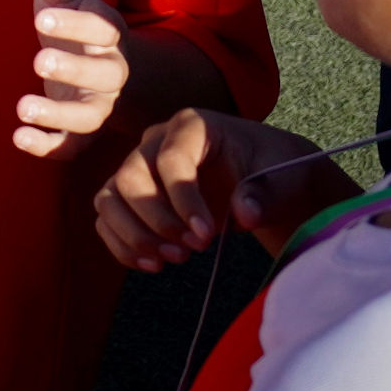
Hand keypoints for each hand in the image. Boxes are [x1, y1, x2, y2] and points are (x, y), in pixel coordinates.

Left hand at [10, 0, 132, 157]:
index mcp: (109, 33)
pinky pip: (73, 147)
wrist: (98, 62)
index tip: (42, 19)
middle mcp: (112, 71)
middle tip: (39, 61)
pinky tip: (18, 137)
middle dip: (75, 69)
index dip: (75, 25)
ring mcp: (99, 105)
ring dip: (59, 116)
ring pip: (91, 118)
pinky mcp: (82, 132)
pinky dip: (49, 147)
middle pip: (105, 75)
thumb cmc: (74, 22)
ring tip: (22, 107)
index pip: (102, 27)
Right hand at [93, 108, 349, 269]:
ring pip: (110, 197)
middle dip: (156, 220)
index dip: (183, 200)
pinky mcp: (134, 196)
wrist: (268, 180)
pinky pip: (109, 217)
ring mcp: (141, 167)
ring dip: (134, 235)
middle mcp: (156, 140)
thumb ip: (264, 194)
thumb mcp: (282, 180)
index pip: (171, 159)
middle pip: (130, 176)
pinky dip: (123, 244)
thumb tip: (244, 212)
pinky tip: (153, 264)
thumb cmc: (276, 172)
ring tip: (171, 259)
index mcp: (192, 125)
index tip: (206, 236)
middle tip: (191, 250)